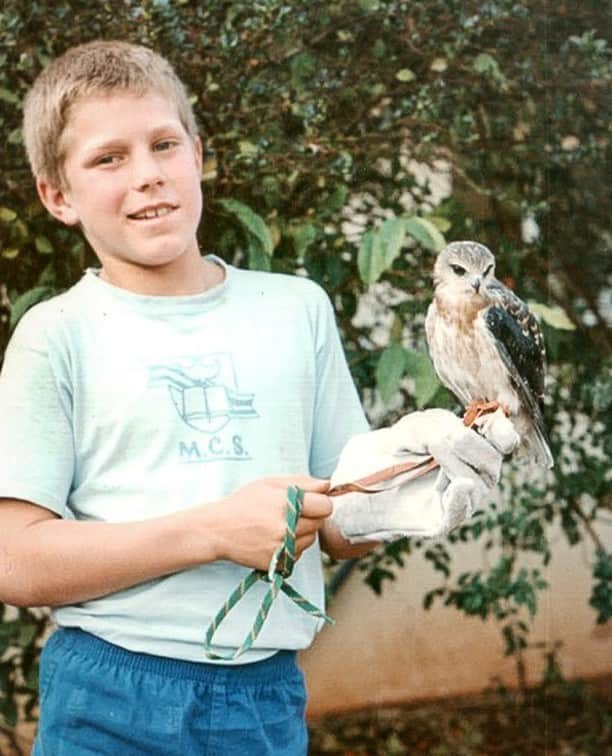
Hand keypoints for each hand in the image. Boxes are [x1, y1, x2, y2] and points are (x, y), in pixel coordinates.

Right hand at [212, 476, 331, 570]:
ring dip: (303, 532)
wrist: (218, 530)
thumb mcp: (270, 483)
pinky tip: (275, 538)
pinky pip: (298, 554)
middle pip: (319, 523)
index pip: (325, 506)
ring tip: (281, 525)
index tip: (310, 501)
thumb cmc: (244, 502)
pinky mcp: (277, 563)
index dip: (319, 502)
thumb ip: (302, 482)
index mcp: (286, 504)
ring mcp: (282, 548)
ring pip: (311, 540)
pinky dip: (292, 547)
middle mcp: (286, 528)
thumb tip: (327, 485)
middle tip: (290, 512)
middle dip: (311, 516)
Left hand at [329, 408, 517, 542]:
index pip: (502, 440)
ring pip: (477, 483)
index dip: (504, 431)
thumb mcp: (410, 429)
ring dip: (456, 462)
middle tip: (441, 437)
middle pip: (492, 460)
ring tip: (433, 448)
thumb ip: (434, 427)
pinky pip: (458, 511)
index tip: (493, 423)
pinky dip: (460, 498)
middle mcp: (472, 475)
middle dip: (470, 443)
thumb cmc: (388, 453)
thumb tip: (454, 436)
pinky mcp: (441, 520)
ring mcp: (458, 500)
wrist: (355, 485)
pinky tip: (459, 484)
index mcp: (470, 448)